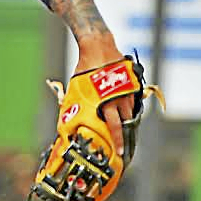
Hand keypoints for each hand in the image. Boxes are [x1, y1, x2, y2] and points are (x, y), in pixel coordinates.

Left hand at [74, 34, 132, 154]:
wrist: (98, 47)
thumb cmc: (84, 70)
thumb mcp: (76, 89)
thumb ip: (75, 106)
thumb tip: (67, 121)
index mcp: (105, 102)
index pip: (114, 127)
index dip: (118, 141)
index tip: (120, 153)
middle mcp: (119, 99)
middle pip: (125, 123)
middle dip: (124, 135)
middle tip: (123, 146)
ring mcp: (128, 91)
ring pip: (130, 112)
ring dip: (127, 121)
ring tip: (122, 128)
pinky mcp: (133, 84)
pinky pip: (133, 101)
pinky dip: (129, 108)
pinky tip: (124, 111)